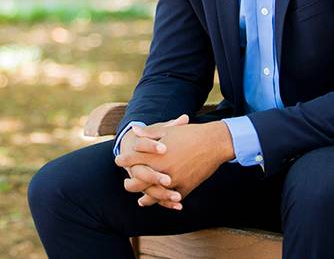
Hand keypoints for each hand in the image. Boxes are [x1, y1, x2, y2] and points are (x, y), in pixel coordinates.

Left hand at [115, 120, 234, 207]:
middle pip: (138, 182)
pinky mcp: (185, 188)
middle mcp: (162, 171)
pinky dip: (165, 202)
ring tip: (140, 199)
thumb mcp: (168, 130)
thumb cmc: (190, 133)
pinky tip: (160, 203)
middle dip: (130, 183)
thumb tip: (133, 130)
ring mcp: (174, 182)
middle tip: (126, 182)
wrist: (214, 143)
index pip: (133, 160)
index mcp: (156, 156)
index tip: (118, 160)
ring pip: (153, 195)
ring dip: (145, 198)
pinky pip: (171, 199)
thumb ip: (148, 133)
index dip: (123, 160)